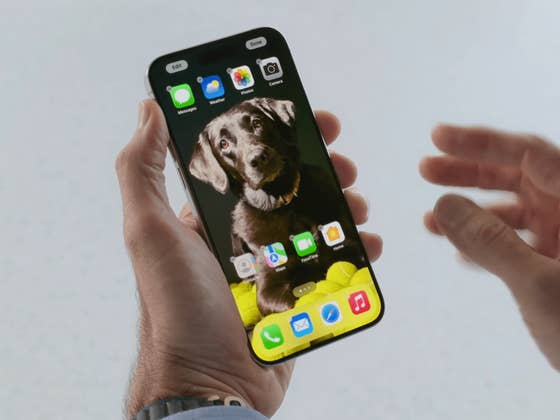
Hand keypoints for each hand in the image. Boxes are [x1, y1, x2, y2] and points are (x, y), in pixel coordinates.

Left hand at [115, 100, 382, 416]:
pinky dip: (355, 250)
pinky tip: (367, 242)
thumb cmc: (175, 307)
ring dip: (344, 205)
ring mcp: (276, 266)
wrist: (208, 382)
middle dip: (322, 169)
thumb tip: (150, 109)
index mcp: (214, 216)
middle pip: (293, 191)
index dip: (282, 139)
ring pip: (318, 224)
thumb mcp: (149, 231)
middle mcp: (245, 236)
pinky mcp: (299, 295)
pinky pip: (333, 264)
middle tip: (343, 162)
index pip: (252, 165)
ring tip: (358, 203)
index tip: (309, 118)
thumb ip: (142, 170)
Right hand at [420, 125, 559, 370]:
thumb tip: (445, 204)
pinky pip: (516, 244)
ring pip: (513, 212)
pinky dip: (485, 245)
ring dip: (470, 212)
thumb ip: (489, 241)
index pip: (530, 155)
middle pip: (518, 178)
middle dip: (469, 172)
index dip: (481, 142)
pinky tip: (458, 252)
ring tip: (431, 217)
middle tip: (426, 169)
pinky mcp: (558, 266)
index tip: (439, 138)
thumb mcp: (537, 283)